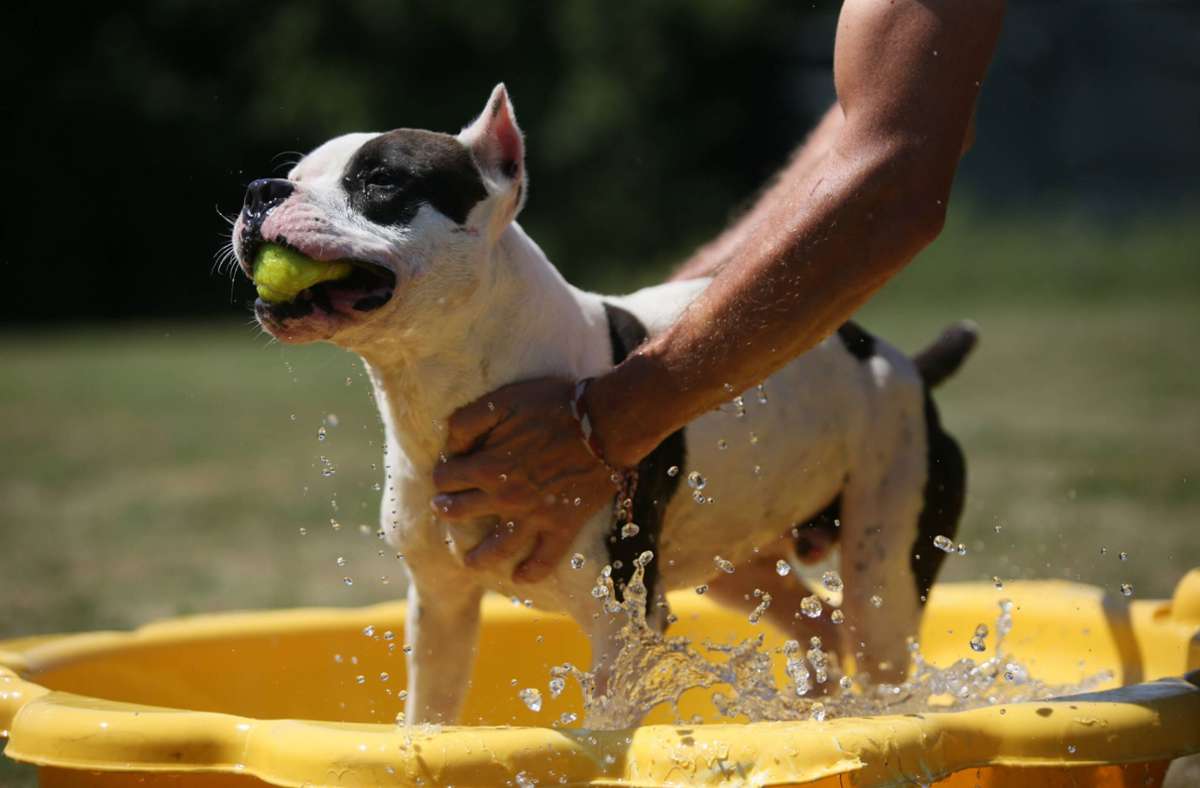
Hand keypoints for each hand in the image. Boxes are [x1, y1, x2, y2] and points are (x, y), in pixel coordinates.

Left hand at [432, 378, 618, 582]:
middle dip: (446, 509)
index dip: (443, 472)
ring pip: (495, 549)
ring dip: (477, 558)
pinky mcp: (562, 526)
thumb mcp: (503, 400)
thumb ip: (468, 421)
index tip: (449, 469)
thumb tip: (451, 446)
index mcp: (486, 466)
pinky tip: (520, 578)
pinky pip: (544, 560)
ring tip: (469, 562)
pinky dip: (530, 573)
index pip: (445, 478)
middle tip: (445, 508)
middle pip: (460, 512)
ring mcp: (533, 516)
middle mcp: (503, 498)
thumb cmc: (555, 406)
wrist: (605, 424)